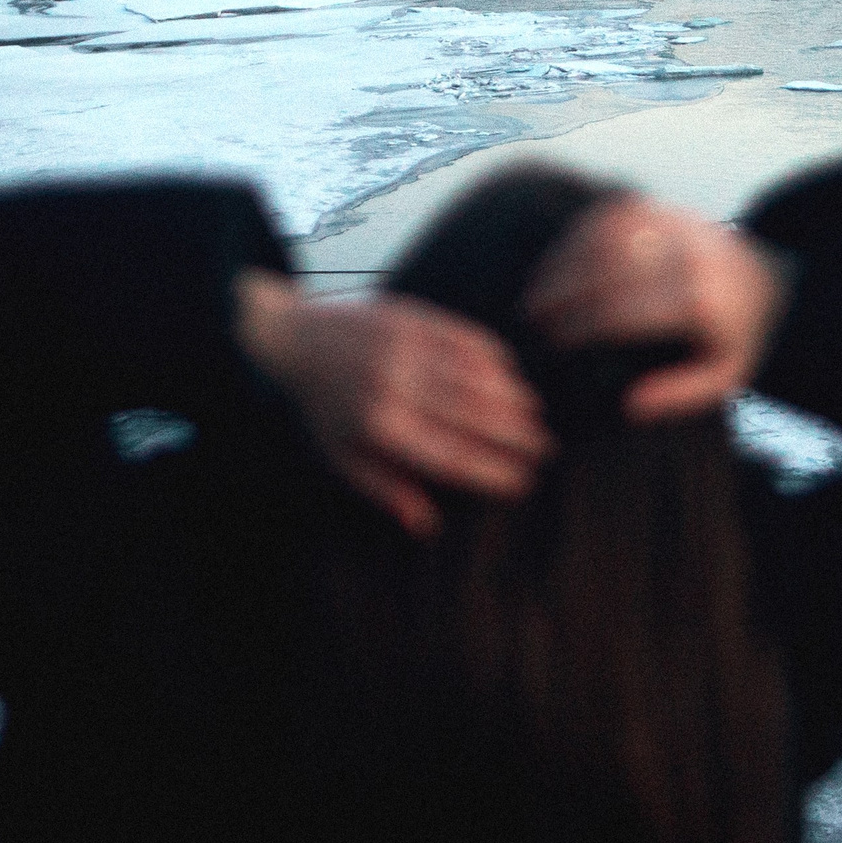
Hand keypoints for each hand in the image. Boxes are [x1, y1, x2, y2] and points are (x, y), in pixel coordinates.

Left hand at [235, 270, 551, 538]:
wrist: (295, 338)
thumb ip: (384, 489)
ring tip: (537, 417)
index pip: (450, 455)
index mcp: (380, 427)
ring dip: (513, 398)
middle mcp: (397, 386)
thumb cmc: (324, 408)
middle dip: (515, 435)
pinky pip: (466, 338)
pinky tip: (512, 376)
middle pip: (473, 416)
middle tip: (545, 450)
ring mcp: (407, 347)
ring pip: (476, 376)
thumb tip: (426, 525)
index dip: (491, 470)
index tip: (522, 482)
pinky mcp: (413, 317)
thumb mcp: (341, 458)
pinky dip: (495, 359)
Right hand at [520, 196, 787, 422]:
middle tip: (532, 319)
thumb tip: (631, 405)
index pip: (623, 313)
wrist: (764, 279)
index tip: (555, 344)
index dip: (581, 328)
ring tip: (536, 294)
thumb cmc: (734, 335)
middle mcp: (684, 256)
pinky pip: (607, 219)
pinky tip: (556, 266)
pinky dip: (576, 241)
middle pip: (605, 273)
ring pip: (601, 240)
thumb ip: (681, 394)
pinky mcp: (659, 209)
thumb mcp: (724, 376)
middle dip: (562, 296)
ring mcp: (671, 225)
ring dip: (562, 265)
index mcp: (698, 301)